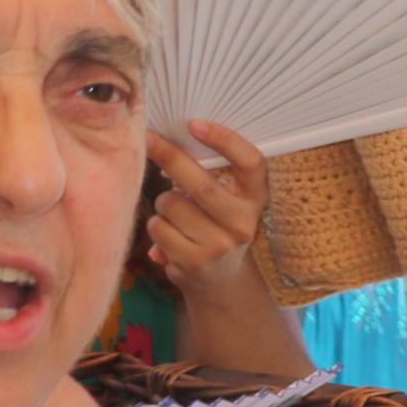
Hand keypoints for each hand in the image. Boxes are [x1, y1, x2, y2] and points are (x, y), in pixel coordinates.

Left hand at [142, 124, 271, 294]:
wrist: (222, 281)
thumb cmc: (217, 225)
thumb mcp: (228, 201)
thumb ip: (210, 176)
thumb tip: (165, 141)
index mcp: (256, 198)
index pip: (250, 163)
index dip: (225, 141)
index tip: (195, 124)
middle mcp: (244, 222)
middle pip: (201, 183)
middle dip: (170, 157)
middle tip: (149, 139)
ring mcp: (221, 244)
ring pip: (170, 205)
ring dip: (164, 204)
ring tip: (177, 216)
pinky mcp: (195, 261)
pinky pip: (158, 228)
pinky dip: (157, 227)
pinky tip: (171, 236)